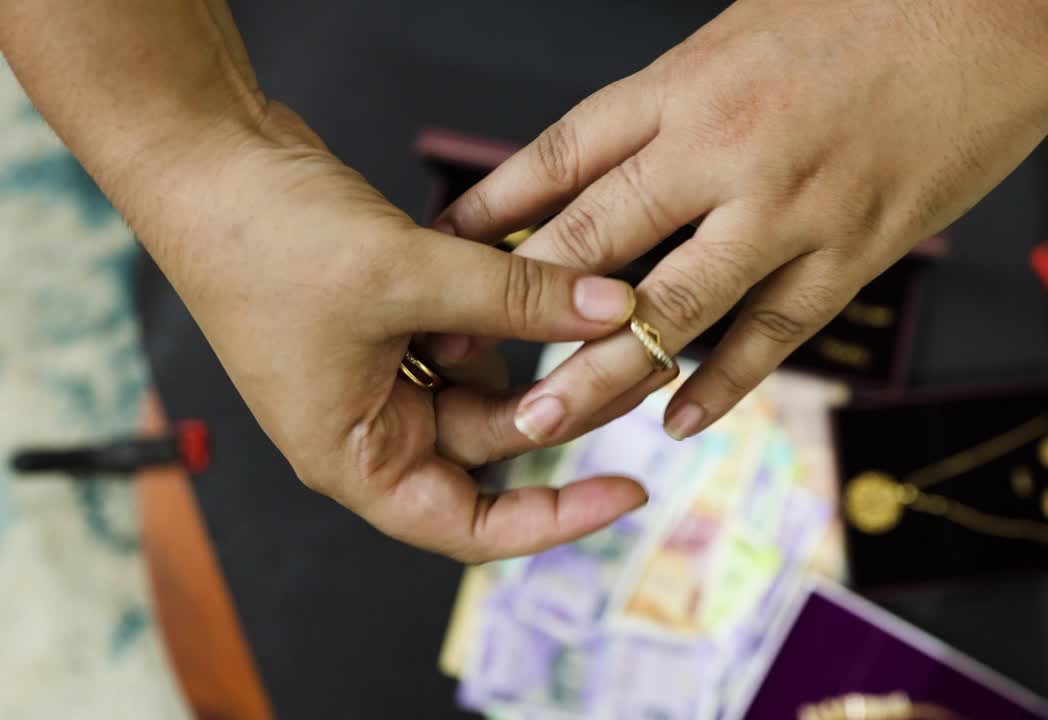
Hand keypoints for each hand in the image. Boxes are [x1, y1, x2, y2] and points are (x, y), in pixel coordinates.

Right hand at [134, 104, 649, 561]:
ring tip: (603, 302)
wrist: (206, 158)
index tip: (631, 492)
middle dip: (567, 404)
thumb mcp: (405, 276)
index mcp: (356, 457)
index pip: (471, 526)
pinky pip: (475, 331)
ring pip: (494, 381)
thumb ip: (516, 299)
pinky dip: (510, 307)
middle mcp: (372, 426)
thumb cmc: (264, 239)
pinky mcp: (396, 321)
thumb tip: (616, 309)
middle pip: (495, 444)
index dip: (556, 518)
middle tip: (643, 357)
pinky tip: (544, 273)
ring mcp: (383, 372)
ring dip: (542, 345)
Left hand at [434, 0, 1047, 442]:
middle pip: (596, 242)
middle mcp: (724, 150)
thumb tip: (611, 158)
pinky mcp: (856, 251)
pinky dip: (721, 384)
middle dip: (523, 306)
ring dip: (602, 371)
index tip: (448, 249)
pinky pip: (774, 335)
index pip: (564, 155)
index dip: (496, 208)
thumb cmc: (872, 2)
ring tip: (545, 418)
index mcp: (687, 82)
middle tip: (462, 361)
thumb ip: (677, 97)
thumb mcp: (744, 29)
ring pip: (673, 308)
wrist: (1008, 3)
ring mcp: (791, 209)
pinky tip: (677, 421)